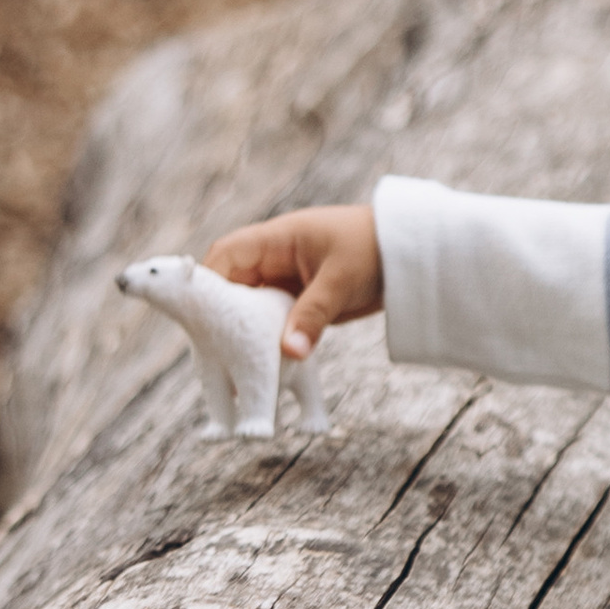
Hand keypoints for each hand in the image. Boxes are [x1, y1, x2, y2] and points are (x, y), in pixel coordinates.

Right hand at [203, 202, 382, 358]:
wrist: (411, 254)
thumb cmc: (375, 250)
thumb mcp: (341, 281)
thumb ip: (313, 315)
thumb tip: (289, 353)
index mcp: (276, 240)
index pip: (226, 255)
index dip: (207, 281)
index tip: (198, 314)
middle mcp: (275, 259)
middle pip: (233, 286)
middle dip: (222, 317)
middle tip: (210, 353)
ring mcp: (288, 281)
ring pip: (253, 308)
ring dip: (245, 334)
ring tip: (232, 369)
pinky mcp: (302, 302)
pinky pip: (276, 322)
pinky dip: (269, 341)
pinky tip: (264, 368)